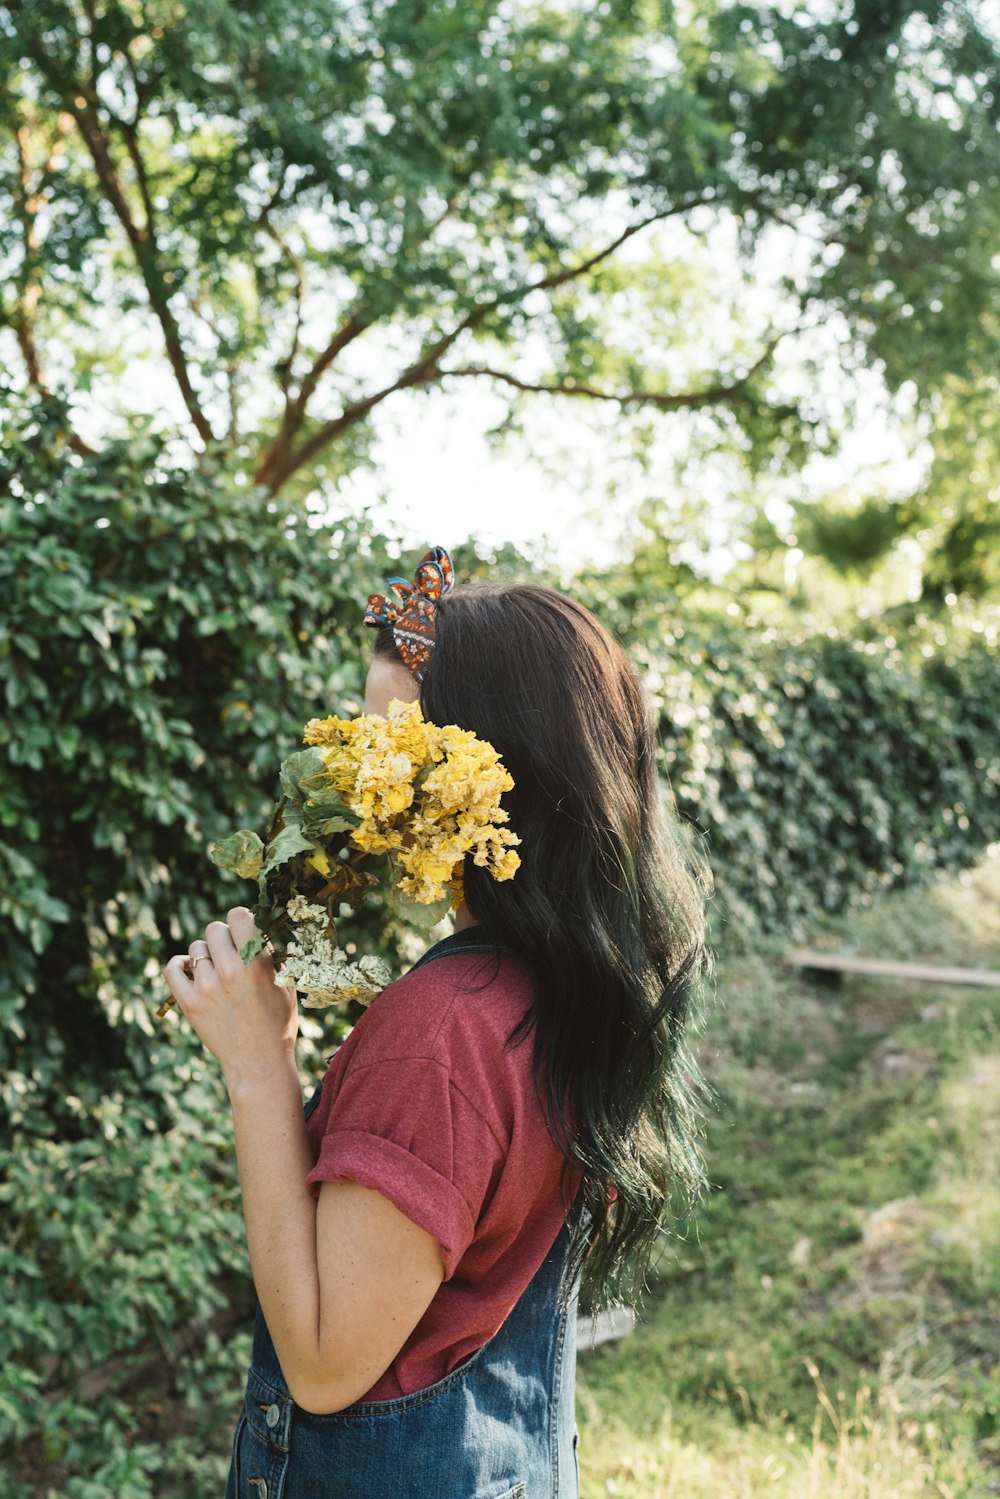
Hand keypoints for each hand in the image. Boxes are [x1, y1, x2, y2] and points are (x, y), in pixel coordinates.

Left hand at [161, 906, 297, 1085]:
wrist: (258, 1062)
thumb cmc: (277, 1022)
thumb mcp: (285, 983)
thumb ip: (268, 953)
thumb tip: (252, 928)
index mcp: (256, 963)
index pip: (237, 916)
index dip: (241, 921)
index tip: (243, 931)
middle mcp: (229, 972)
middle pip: (214, 929)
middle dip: (224, 938)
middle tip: (231, 954)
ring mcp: (206, 987)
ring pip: (196, 948)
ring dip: (207, 955)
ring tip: (217, 972)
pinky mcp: (188, 1003)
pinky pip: (172, 968)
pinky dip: (179, 965)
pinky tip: (190, 970)